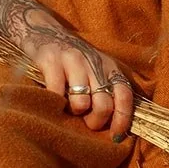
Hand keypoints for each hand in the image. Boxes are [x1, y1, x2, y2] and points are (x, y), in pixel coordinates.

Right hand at [17, 6, 134, 141]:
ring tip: (68, 107)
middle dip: (95, 122)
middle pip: (103, 106)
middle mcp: (94, 63)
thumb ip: (107, 91)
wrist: (44, 31)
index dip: (122, 120)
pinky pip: (56, 93)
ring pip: (81, 102)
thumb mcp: (96, 70)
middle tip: (85, 123)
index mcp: (109, 68)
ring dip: (73, 112)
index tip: (115, 136)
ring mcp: (72, 60)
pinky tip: (53, 100)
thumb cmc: (73, 61)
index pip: (125, 96)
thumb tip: (117, 129)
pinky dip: (55, 102)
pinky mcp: (50, 60)